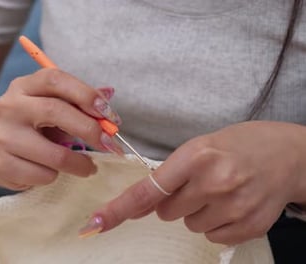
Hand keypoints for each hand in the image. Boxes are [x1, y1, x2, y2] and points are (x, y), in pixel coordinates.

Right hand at [0, 68, 122, 189]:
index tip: (109, 114)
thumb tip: (109, 94)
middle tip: (109, 144)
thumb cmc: (35, 127)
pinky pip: (44, 175)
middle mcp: (9, 106)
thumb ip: (80, 102)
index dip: (86, 94)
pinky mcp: (2, 164)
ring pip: (54, 154)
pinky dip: (56, 176)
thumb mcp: (54, 108)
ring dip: (80, 164)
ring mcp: (2, 136)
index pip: (55, 80)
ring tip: (87, 166)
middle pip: (54, 111)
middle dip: (89, 129)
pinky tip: (52, 172)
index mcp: (23, 86)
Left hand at [82, 121, 305, 244]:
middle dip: (173, 201)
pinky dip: (216, 223)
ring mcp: (234, 206)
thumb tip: (140, 206)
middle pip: (165, 212)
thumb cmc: (239, 145)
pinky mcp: (250, 225)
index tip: (97, 223)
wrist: (290, 155)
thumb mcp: (201, 147)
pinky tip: (232, 203)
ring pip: (188, 225)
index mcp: (197, 156)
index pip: (149, 190)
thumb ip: (169, 175)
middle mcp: (215, 182)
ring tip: (219, 190)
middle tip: (196, 184)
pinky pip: (212, 236)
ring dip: (196, 212)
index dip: (119, 209)